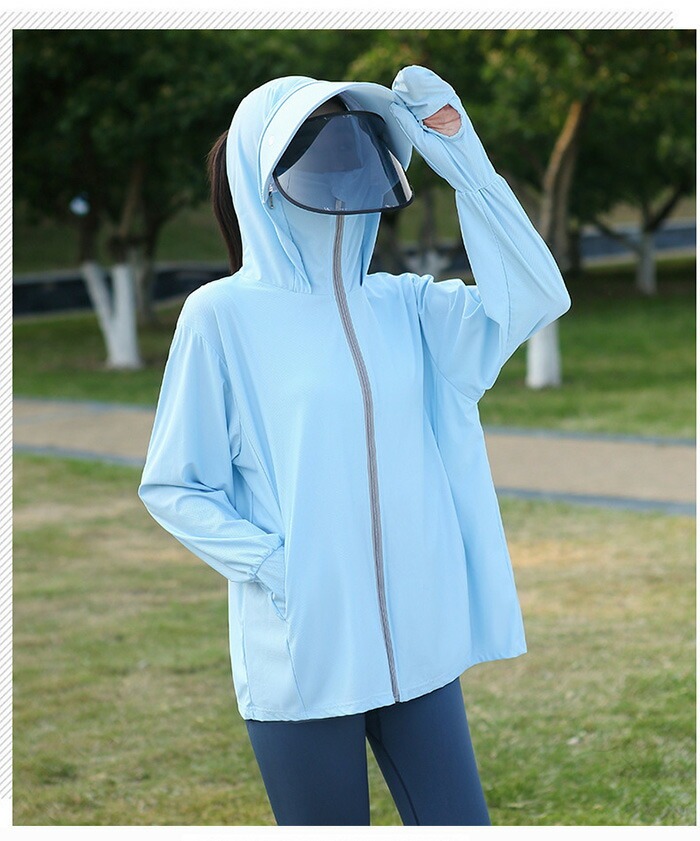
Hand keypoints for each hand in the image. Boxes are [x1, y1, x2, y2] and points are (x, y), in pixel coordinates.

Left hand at [389, 65, 497, 192]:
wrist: (467, 168)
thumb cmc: (445, 159)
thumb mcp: (421, 141)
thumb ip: (408, 124)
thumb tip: (394, 106)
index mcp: (425, 125)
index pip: (412, 105)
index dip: (404, 95)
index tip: (395, 86)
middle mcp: (436, 117)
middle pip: (422, 97)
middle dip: (412, 86)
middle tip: (402, 76)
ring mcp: (448, 111)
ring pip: (434, 92)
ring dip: (423, 82)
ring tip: (410, 74)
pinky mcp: (457, 109)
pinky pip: (446, 93)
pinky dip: (436, 85)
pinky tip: (425, 78)